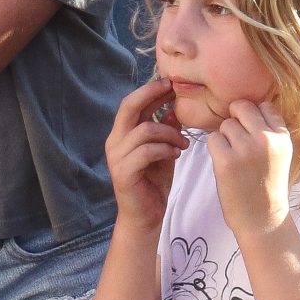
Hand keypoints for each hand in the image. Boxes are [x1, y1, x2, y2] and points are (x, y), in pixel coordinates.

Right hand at [106, 77, 187, 226]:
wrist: (145, 218)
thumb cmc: (154, 183)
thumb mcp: (164, 151)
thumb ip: (166, 132)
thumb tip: (172, 110)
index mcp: (123, 134)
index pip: (132, 103)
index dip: (151, 89)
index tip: (172, 82)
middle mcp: (115, 142)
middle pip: (129, 106)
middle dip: (152, 93)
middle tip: (173, 89)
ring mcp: (117, 157)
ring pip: (144, 130)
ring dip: (169, 133)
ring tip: (184, 143)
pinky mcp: (123, 173)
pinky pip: (146, 151)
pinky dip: (165, 149)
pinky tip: (176, 154)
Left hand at [207, 98, 294, 239]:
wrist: (262, 218)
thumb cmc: (268, 185)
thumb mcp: (280, 154)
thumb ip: (269, 131)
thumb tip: (244, 108)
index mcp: (282, 137)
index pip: (264, 106)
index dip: (253, 117)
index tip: (252, 132)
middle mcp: (266, 139)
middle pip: (242, 107)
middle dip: (236, 119)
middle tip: (237, 140)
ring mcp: (245, 148)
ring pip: (226, 124)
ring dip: (225, 137)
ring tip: (233, 157)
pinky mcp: (226, 160)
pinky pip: (213, 139)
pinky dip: (215, 149)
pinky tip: (224, 163)